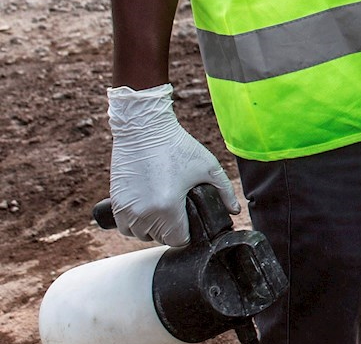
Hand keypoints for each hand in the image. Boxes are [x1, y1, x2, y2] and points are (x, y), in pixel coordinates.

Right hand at [107, 84, 240, 246]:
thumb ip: (225, 192)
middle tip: (180, 210)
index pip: (177, 240)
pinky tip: (148, 209)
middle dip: (171, 229)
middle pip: (159, 238)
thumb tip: (235, 210)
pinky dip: (135, 223)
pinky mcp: (116, 202)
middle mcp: (143, 213)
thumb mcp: (208, 167)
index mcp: (167, 207)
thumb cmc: (176, 146)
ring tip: (164, 210)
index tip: (191, 221)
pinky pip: (124, 226)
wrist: (143, 130)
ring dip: (152, 228)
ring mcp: (126, 209)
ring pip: (140, 234)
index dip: (188, 233)